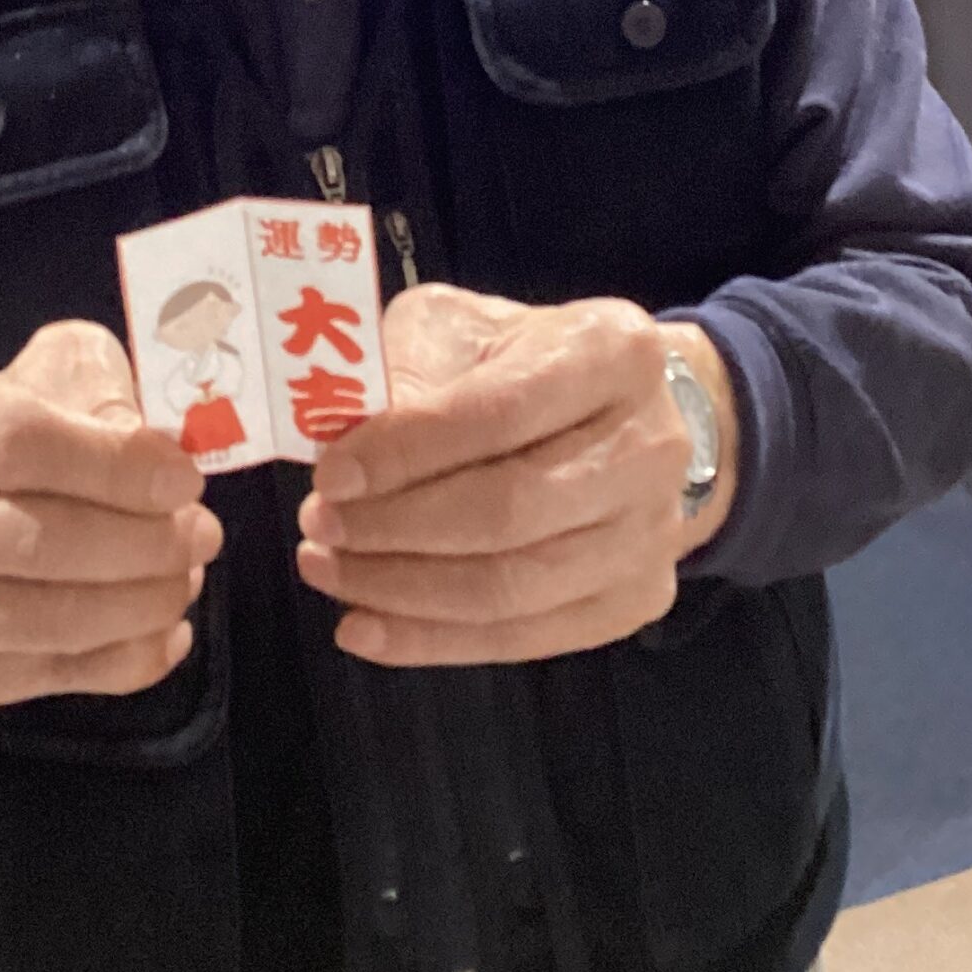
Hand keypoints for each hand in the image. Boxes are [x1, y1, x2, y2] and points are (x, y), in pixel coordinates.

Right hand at [0, 320, 221, 722]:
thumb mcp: (40, 371)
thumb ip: (97, 392)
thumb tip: (161, 460)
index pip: (14, 442)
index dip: (113, 465)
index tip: (184, 478)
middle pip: (24, 541)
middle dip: (137, 544)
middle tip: (202, 535)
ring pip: (33, 622)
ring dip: (135, 607)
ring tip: (185, 580)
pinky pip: (33, 679)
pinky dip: (118, 662)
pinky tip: (162, 632)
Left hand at [294, 285, 738, 666]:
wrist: (632, 414)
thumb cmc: (529, 360)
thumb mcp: (467, 330)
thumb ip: (408, 370)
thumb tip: (340, 440)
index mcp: (612, 353)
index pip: (499, 412)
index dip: (407, 450)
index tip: (329, 473)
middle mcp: (650, 445)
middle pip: (508, 511)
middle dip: (396, 527)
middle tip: (318, 527)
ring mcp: (652, 533)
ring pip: (513, 588)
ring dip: (403, 591)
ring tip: (328, 571)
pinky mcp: (639, 600)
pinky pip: (525, 639)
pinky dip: (434, 641)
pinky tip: (368, 626)